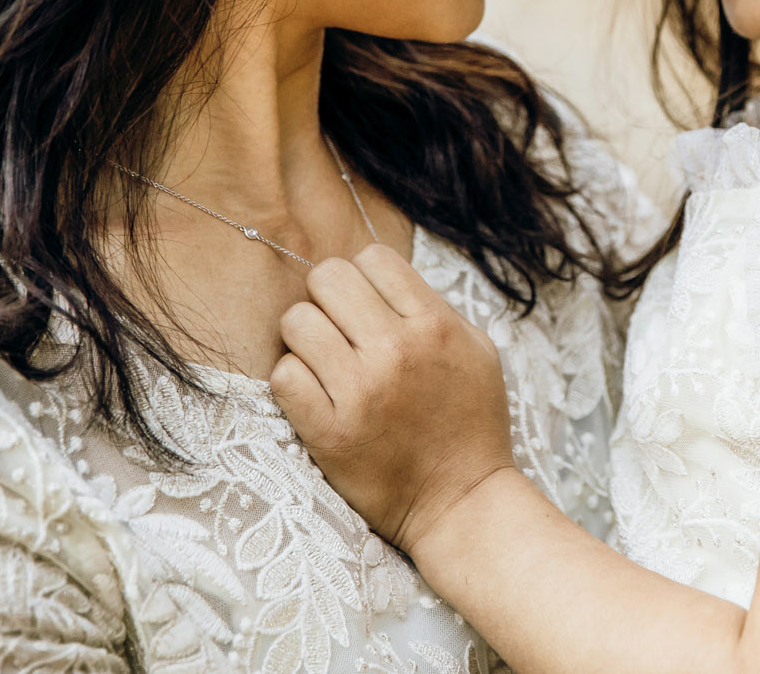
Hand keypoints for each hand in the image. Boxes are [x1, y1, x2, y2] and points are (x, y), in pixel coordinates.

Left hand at [271, 244, 515, 551]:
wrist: (461, 500)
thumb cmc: (471, 423)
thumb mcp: (476, 350)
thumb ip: (433, 308)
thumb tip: (380, 278)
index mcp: (434, 325)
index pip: (372, 258)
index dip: (364, 278)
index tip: (368, 307)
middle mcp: (396, 350)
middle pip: (327, 278)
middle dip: (329, 300)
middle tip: (340, 332)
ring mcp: (360, 391)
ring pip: (296, 320)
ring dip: (306, 340)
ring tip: (325, 364)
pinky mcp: (328, 431)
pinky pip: (283, 374)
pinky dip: (293, 381)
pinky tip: (315, 396)